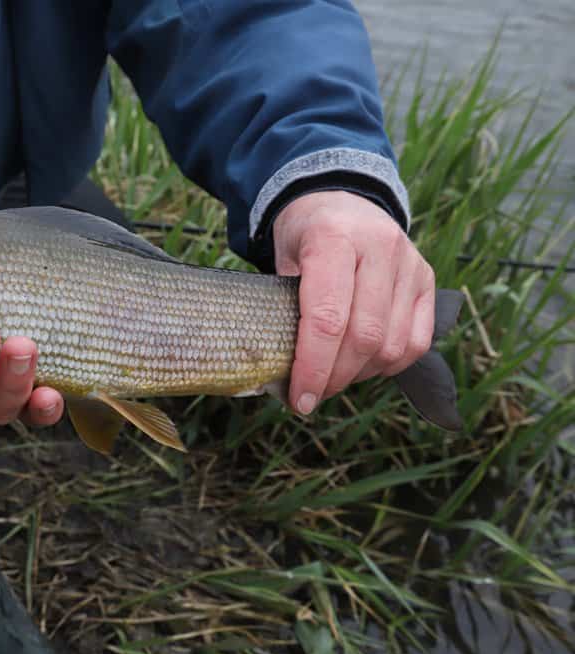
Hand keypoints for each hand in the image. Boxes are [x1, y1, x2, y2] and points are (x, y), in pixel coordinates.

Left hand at [273, 190, 434, 415]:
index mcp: (333, 237)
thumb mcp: (280, 260)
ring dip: (359, 375)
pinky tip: (361, 366)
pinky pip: (416, 342)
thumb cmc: (302, 237)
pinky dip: (388, 365)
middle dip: (333, 378)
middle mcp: (379, 247)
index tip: (298, 399)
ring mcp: (409, 263)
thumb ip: (283, 310)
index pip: (327, 318)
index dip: (312, 367)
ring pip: (391, 345)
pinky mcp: (426, 279)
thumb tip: (280, 374)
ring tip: (332, 378)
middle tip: (310, 395)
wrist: (339, 200)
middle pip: (363, 337)